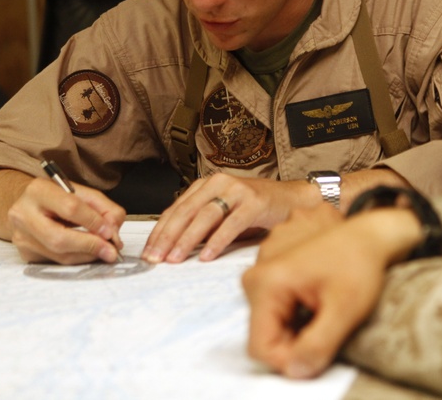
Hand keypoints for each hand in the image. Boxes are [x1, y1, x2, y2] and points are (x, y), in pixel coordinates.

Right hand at [7, 177, 124, 264]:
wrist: (26, 204)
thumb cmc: (56, 197)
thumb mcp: (81, 192)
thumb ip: (103, 207)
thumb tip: (113, 230)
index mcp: (38, 191)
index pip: (70, 208)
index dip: (93, 222)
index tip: (110, 232)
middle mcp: (23, 214)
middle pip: (59, 238)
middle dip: (90, 246)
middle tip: (111, 251)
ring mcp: (21, 237)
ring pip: (59, 255)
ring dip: (87, 256)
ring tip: (103, 251)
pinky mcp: (25, 253)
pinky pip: (56, 262)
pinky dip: (77, 259)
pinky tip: (86, 252)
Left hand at [142, 172, 310, 262]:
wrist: (292, 198)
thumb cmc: (256, 208)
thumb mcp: (223, 213)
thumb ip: (201, 224)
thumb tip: (172, 247)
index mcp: (207, 184)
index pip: (176, 208)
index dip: (160, 231)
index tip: (148, 250)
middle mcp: (220, 183)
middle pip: (186, 211)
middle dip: (167, 237)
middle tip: (155, 257)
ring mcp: (238, 191)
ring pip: (205, 216)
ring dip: (187, 240)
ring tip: (175, 258)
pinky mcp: (255, 202)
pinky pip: (231, 224)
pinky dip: (217, 241)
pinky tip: (206, 255)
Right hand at [243, 208, 424, 377]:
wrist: (369, 234)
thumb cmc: (360, 263)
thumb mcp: (345, 309)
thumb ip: (318, 345)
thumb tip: (295, 371)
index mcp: (267, 283)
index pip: (261, 347)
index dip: (291, 360)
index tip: (321, 350)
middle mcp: (256, 278)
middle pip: (265, 337)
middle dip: (296, 343)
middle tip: (330, 325)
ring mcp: (262, 276)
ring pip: (272, 327)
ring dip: (299, 331)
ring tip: (327, 310)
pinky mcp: (271, 277)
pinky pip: (277, 313)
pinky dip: (298, 318)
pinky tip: (320, 303)